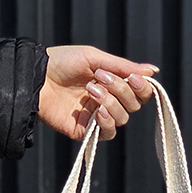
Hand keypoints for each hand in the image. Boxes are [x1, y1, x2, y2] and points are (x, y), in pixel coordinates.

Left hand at [39, 45, 156, 141]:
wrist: (37, 77)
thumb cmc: (63, 62)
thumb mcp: (95, 58)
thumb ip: (125, 67)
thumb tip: (154, 71)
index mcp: (113, 83)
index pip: (139, 92)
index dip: (142, 88)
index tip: (134, 78)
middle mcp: (108, 101)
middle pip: (133, 105)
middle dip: (121, 90)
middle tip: (101, 78)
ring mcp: (98, 117)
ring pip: (122, 118)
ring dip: (110, 102)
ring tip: (90, 89)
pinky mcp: (86, 131)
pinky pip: (108, 133)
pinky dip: (107, 122)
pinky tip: (97, 111)